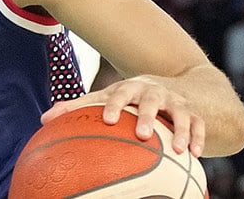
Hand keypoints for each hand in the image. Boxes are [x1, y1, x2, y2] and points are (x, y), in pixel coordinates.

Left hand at [40, 75, 204, 156]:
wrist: (179, 86)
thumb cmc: (131, 97)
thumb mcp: (108, 97)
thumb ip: (79, 107)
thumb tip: (43, 119)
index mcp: (130, 88)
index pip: (118, 93)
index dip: (112, 104)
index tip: (106, 119)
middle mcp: (154, 92)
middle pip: (151, 101)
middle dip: (146, 116)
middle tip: (141, 134)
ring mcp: (177, 102)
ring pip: (181, 114)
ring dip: (181, 130)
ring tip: (179, 150)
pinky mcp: (196, 113)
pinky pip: (200, 125)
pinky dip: (199, 138)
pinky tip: (196, 155)